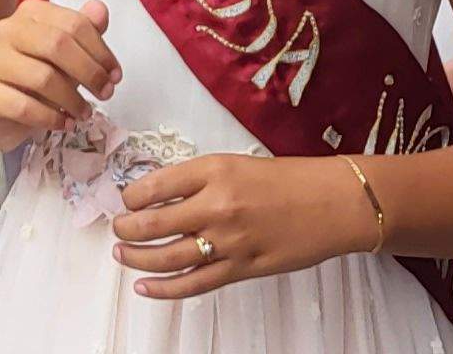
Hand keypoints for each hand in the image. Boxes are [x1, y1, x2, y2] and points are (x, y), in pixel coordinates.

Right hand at [0, 0, 120, 142]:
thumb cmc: (33, 78)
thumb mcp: (64, 56)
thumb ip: (83, 33)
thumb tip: (100, 10)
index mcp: (30, 14)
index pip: (73, 24)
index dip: (101, 51)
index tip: (115, 75)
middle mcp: (7, 30)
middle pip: (57, 45)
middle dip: (89, 72)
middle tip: (105, 93)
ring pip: (42, 78)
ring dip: (72, 100)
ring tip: (84, 113)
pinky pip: (23, 106)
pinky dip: (50, 118)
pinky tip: (63, 124)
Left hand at [107, 154, 373, 298]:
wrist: (334, 203)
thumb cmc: (290, 180)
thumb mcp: (238, 164)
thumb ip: (199, 180)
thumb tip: (159, 195)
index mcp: (214, 170)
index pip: (153, 185)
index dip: (130, 196)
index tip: (127, 200)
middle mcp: (217, 205)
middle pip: (151, 223)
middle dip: (125, 229)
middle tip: (118, 229)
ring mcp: (228, 240)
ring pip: (166, 257)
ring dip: (136, 257)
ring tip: (122, 254)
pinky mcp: (242, 268)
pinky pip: (193, 283)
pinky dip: (163, 288)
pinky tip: (144, 286)